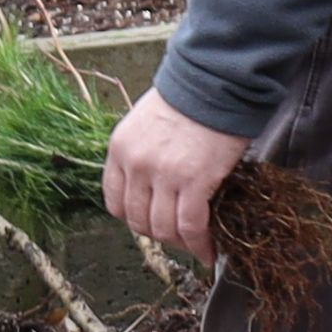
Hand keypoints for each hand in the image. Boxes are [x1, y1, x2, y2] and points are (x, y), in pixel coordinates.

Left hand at [103, 89, 255, 256]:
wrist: (216, 80)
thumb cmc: (189, 97)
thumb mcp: (146, 123)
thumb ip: (142, 153)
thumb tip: (154, 184)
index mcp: (120, 149)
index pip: (115, 202)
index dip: (134, 219)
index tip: (152, 222)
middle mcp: (135, 165)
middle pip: (138, 220)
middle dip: (159, 234)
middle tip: (178, 237)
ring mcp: (163, 174)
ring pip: (163, 229)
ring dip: (180, 243)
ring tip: (196, 245)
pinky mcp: (194, 181)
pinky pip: (190, 226)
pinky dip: (199, 245)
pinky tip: (209, 250)